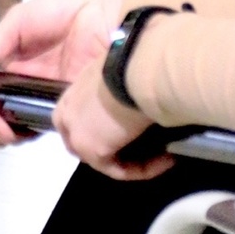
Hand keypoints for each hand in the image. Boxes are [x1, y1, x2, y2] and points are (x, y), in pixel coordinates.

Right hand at [0, 0, 127, 147]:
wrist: (109, 14)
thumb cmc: (66, 10)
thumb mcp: (18, 21)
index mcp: (16, 63)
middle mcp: (28, 85)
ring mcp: (45, 100)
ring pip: (11, 127)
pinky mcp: (66, 112)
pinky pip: (36, 129)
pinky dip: (15, 133)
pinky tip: (8, 126)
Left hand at [54, 62, 173, 181]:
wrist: (135, 71)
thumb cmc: (132, 64)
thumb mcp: (121, 69)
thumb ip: (120, 86)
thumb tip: (141, 88)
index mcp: (72, 93)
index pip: (75, 119)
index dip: (99, 129)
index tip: (131, 129)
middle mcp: (66, 115)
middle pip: (82, 144)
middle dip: (111, 150)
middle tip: (145, 149)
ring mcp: (76, 136)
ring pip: (103, 159)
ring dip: (135, 160)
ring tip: (165, 154)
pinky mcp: (93, 153)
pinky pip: (119, 170)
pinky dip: (144, 169)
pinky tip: (168, 159)